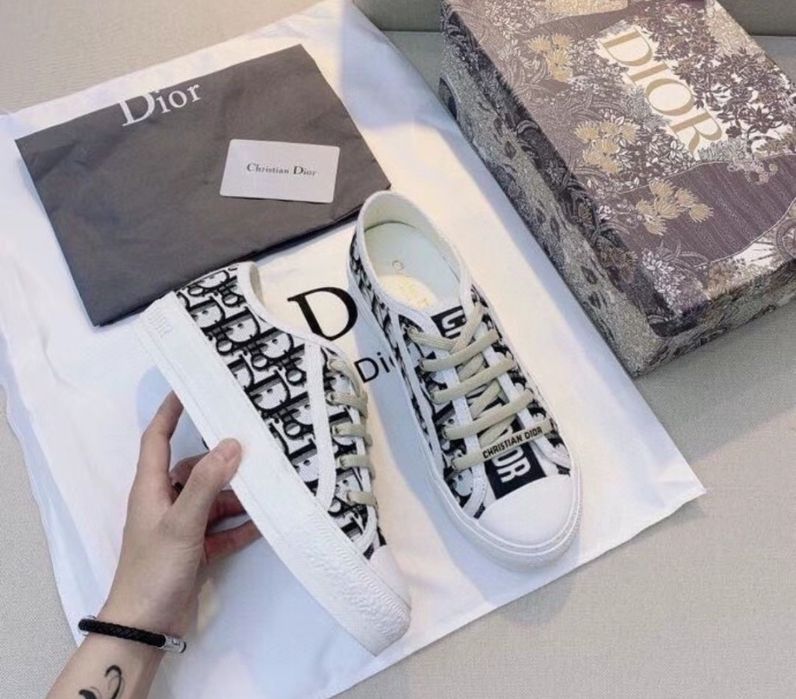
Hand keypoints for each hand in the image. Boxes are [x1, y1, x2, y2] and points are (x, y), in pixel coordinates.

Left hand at [100, 392, 259, 636]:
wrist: (144, 627)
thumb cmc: (154, 568)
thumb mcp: (181, 522)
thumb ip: (206, 483)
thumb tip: (232, 443)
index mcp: (151, 488)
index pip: (157, 439)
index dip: (170, 411)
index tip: (190, 386)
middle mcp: (165, 502)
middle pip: (195, 469)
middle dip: (223, 461)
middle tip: (256, 446)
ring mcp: (182, 527)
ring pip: (213, 500)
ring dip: (237, 496)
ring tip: (268, 486)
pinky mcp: (196, 551)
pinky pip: (223, 529)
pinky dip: (241, 526)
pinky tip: (265, 522)